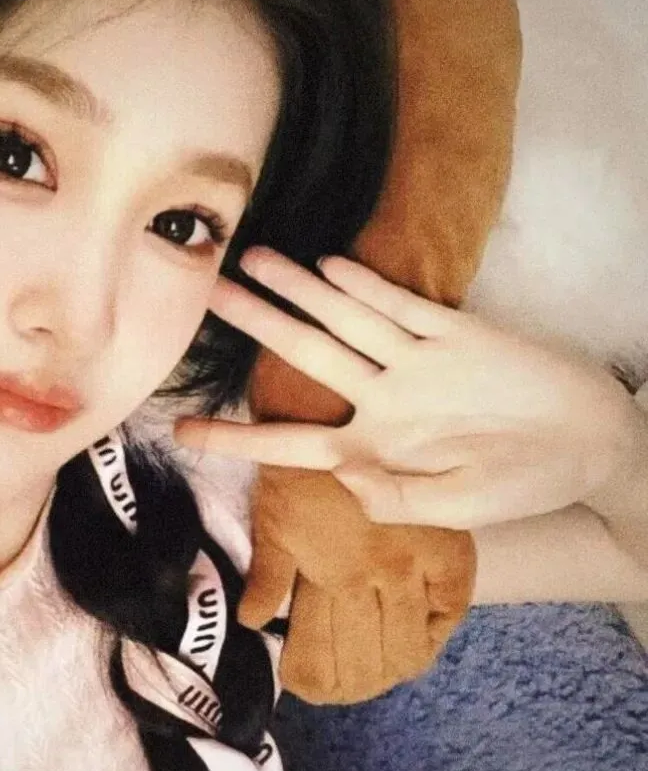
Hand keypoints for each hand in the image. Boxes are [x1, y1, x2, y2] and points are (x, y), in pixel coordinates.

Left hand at [176, 248, 639, 531]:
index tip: (181, 433)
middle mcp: (383, 399)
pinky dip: (369, 288)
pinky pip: (404, 307)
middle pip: (306, 356)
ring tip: (256, 260)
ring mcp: (416, 363)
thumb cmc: (520, 486)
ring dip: (303, 290)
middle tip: (208, 294)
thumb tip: (343, 475)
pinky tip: (330, 265)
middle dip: (258, 325)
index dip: (236, 439)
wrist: (589, 444)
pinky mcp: (457, 333)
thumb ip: (396, 500)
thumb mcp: (457, 510)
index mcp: (373, 449)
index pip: (290, 442)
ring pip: (347, 321)